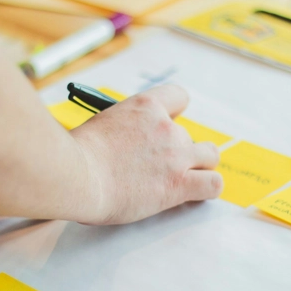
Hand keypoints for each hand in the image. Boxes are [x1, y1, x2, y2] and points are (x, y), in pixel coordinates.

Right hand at [70, 84, 221, 223]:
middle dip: (178, 151)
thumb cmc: (77, 155)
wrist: (77, 176)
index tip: (165, 126)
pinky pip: (213, 184)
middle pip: (190, 136)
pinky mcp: (179, 184)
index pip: (179, 97)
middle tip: (158, 166)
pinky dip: (208, 188)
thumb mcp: (101, 125)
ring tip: (181, 179)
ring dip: (199, 167)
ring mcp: (176, 155)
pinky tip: (194, 193)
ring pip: (210, 156)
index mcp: (145, 107)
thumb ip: (123, 129)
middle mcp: (166, 128)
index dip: (175, 115)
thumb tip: (125, 142)